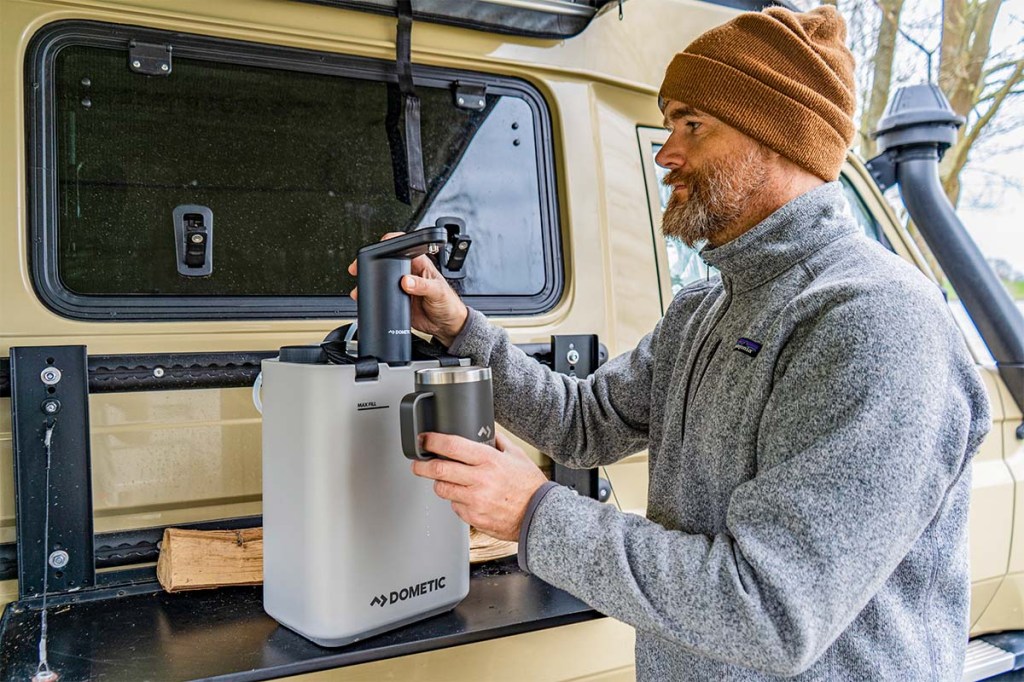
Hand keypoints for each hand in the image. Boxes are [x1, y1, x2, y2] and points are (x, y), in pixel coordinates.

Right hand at [348, 232, 468, 345]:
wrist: (447, 326)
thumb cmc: (449, 304)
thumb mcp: (438, 292)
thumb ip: (422, 286)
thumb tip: (406, 281)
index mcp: (420, 264)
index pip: (402, 247)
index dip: (389, 243)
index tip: (378, 247)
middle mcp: (409, 273)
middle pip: (387, 263)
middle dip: (372, 265)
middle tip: (361, 269)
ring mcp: (402, 287)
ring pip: (382, 280)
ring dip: (370, 283)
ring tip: (361, 287)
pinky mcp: (398, 301)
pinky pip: (383, 297)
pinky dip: (374, 298)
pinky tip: (369, 300)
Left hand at [411, 432, 548, 540]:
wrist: (539, 515)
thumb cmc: (529, 486)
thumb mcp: (517, 455)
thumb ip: (498, 441)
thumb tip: (485, 430)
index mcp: (489, 460)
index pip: (452, 446)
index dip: (433, 441)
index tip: (424, 439)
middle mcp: (480, 479)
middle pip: (439, 469)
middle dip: (422, 465)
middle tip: (418, 463)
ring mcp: (475, 500)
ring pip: (442, 489)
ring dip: (440, 483)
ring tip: (447, 480)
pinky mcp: (473, 517)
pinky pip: (454, 506)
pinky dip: (456, 501)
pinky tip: (468, 497)